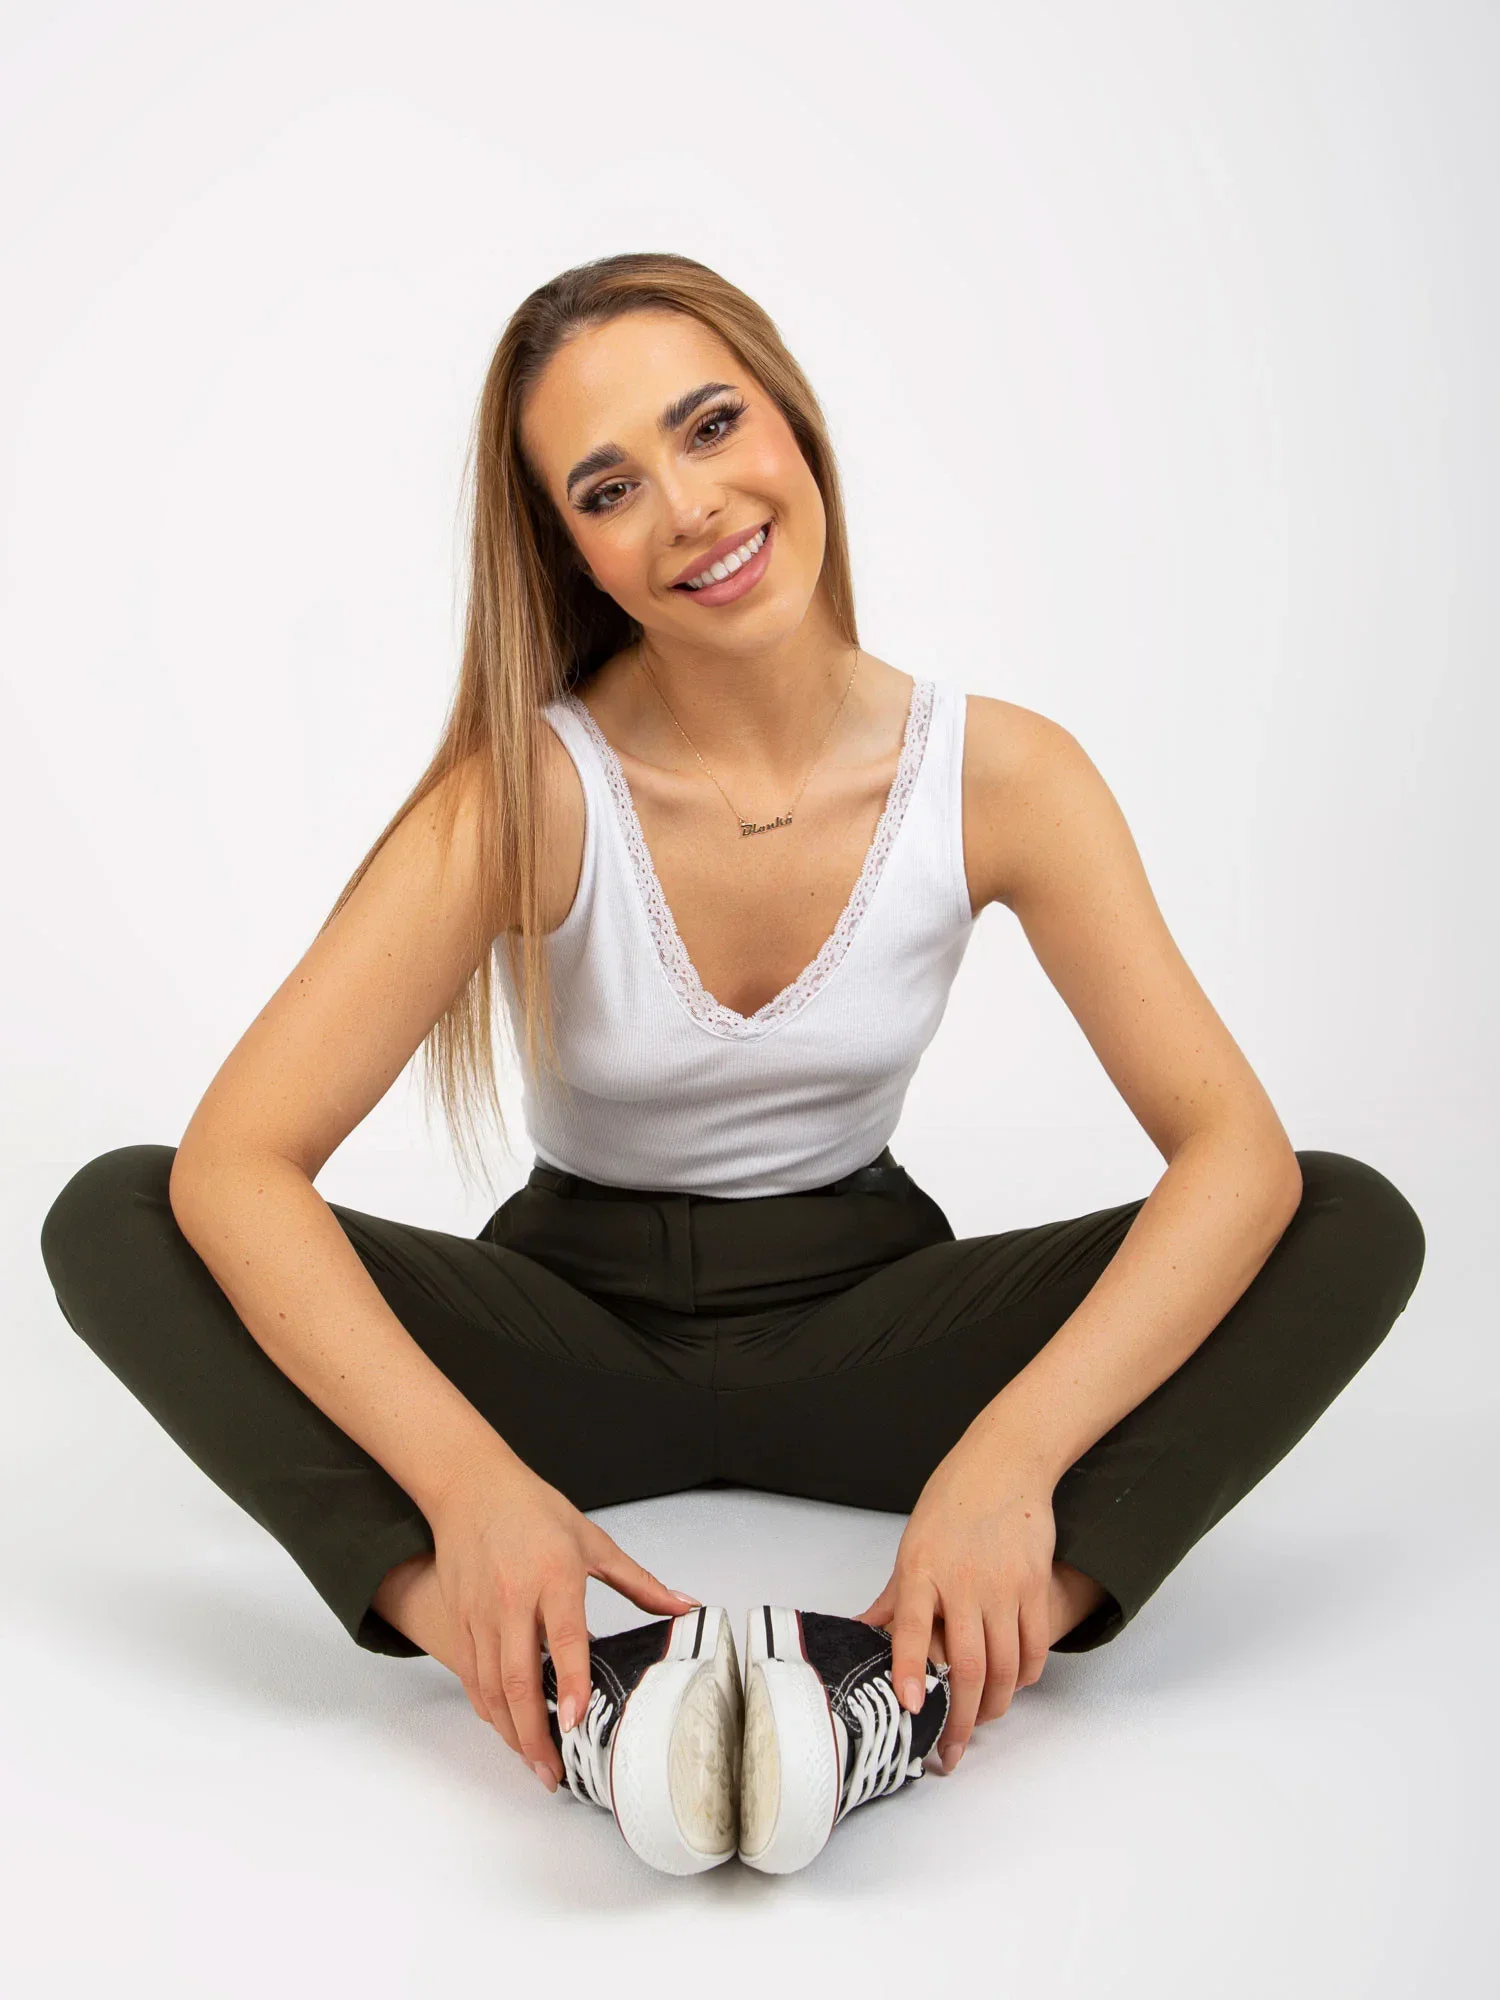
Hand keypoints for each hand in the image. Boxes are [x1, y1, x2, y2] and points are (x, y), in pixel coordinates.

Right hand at [426, 1445, 699, 1787]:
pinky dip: (487, 1708)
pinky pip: (470, 1675)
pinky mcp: (459, 1619)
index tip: (574, 1722)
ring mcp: (480, 1612)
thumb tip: (683, 1606)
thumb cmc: (534, 1509)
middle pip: (517, 1678)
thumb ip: (639, 1582)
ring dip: (510, 1731)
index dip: (568, 1683)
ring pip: (489, 1686)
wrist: (470, 1486)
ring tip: (534, 1762)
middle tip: (553, 1771)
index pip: (563, 1638)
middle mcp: (512, 1597)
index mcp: (554, 1574)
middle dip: (534, 1733)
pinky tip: (506, 1728)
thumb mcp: (592, 1539)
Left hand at [855, 1437, 1056, 1771]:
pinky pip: (1034, 1647)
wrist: (1005, 1464)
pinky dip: (1025, 1677)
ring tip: (978, 1723)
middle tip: (950, 1751)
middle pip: (966, 1664)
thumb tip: (863, 1636)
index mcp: (921, 1568)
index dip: (910, 1670)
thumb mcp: (912, 1545)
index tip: (910, 1706)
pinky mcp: (1034, 1585)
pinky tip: (1012, 1686)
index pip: (911, 1628)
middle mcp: (962, 1580)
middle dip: (958, 1718)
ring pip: (1004, 1666)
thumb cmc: (951, 1504)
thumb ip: (894, 1598)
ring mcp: (1003, 1584)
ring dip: (993, 1706)